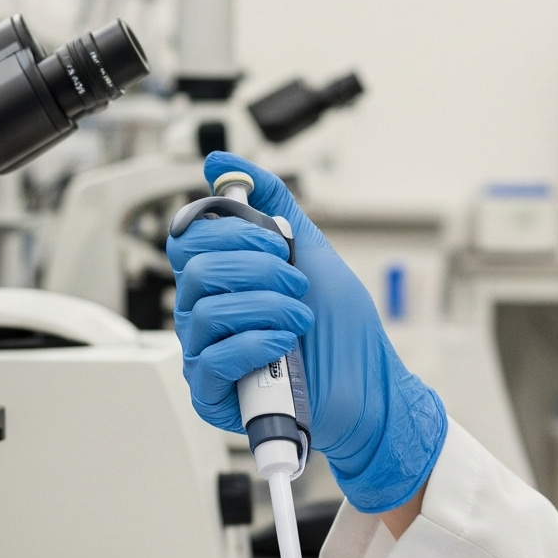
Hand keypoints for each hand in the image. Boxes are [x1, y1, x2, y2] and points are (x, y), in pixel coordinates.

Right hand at [167, 152, 447, 513]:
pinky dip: (254, 343)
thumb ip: (272, 203)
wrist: (368, 388)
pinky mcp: (213, 395)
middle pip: (195, 270)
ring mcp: (206, 355)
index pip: (188, 239)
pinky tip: (284, 343)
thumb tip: (222, 162)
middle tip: (295, 282)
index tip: (274, 241)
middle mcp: (206, 314)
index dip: (229, 231)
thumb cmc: (340, 328)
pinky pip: (213, 359)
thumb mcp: (309, 250)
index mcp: (222, 280)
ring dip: (267, 306)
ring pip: (205, 310)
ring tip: (300, 318)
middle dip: (256, 267)